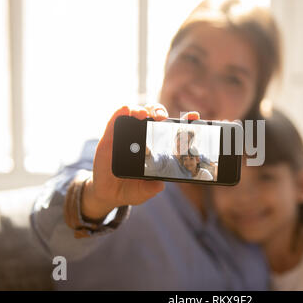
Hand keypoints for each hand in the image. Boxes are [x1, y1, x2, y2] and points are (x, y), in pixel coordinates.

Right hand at [81, 103, 199, 220]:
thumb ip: (151, 189)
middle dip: (161, 113)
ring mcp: (127, 134)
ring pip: (138, 111)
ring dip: (144, 109)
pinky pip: (118, 116)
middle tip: (163, 119)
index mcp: (157, 147)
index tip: (194, 116)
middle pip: (155, 116)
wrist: (107, 193)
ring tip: (146, 116)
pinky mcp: (111, 133)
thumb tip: (159, 186)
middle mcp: (143, 137)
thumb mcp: (143, 191)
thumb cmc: (130, 189)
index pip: (172, 130)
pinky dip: (125, 111)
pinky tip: (130, 114)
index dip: (184, 121)